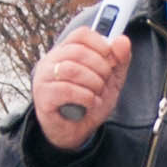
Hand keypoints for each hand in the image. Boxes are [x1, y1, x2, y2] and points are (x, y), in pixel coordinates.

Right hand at [32, 27, 133, 151]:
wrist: (76, 132)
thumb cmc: (89, 102)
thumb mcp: (110, 80)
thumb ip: (118, 60)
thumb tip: (122, 40)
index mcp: (66, 51)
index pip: (81, 34)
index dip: (100, 43)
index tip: (110, 58)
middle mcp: (51, 61)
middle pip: (78, 51)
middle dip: (100, 68)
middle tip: (104, 82)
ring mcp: (44, 78)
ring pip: (71, 69)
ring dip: (93, 83)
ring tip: (97, 94)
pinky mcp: (43, 96)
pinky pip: (65, 89)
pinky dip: (85, 97)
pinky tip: (90, 103)